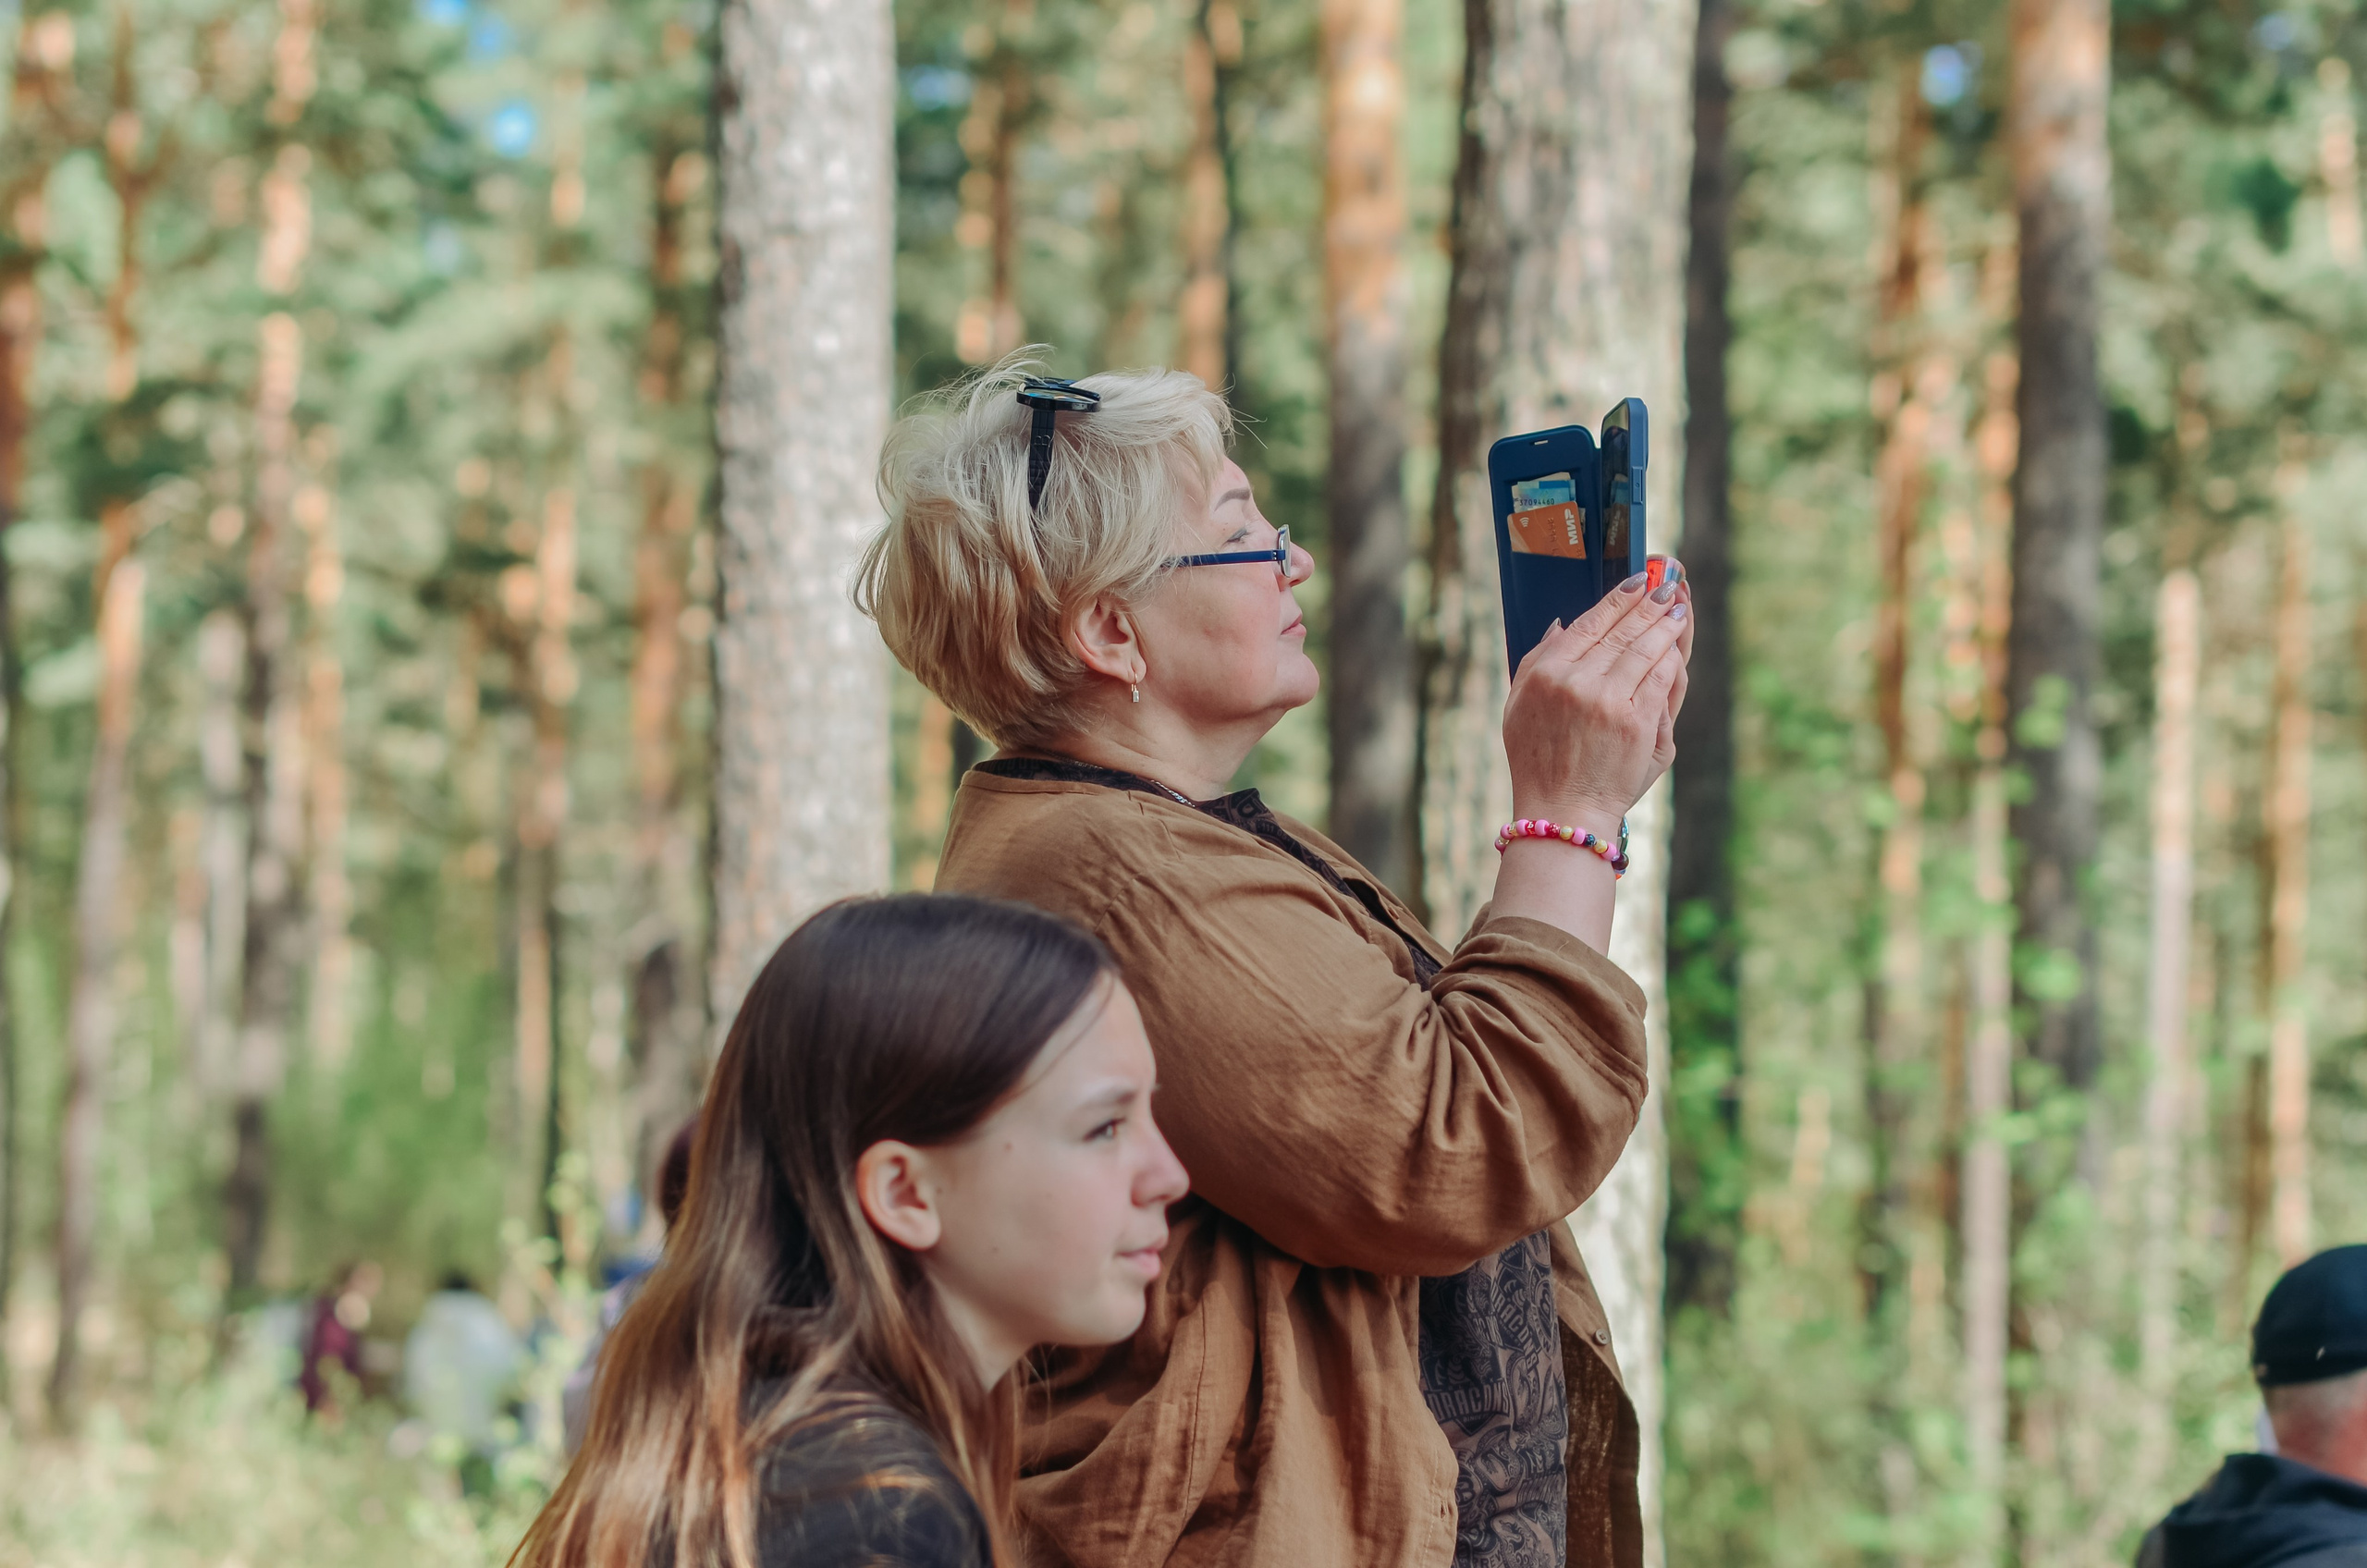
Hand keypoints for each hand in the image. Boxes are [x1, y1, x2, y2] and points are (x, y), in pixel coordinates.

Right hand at [1501, 571, 1688, 831]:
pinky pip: (1661, 679)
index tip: (1639, 581)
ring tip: (1678, 611)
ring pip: (1646, 649)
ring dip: (1666, 625)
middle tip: (1668, 589)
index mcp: (1547, 673)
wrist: (1563, 811)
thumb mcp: (1518, 707)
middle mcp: (1577, 681)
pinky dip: (1671, 660)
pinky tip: (1677, 648)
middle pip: (1623, 630)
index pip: (1590, 621)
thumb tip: (1560, 624)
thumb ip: (1537, 660)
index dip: (1618, 597)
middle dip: (1650, 604)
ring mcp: (1609, 701)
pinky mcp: (1637, 723)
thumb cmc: (1538, 762)